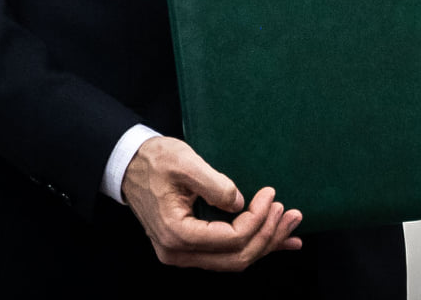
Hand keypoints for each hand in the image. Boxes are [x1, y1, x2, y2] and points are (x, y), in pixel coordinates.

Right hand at [120, 135, 301, 271]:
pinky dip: (254, 245)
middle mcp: (179, 252)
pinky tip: (278, 240)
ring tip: (291, 224)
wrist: (129, 165)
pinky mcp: (191, 245)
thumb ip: (214, 185)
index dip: (258, 219)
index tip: (271, 194)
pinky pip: (226, 253)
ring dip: (265, 242)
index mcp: (177, 233)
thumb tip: (239, 203)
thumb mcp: (185, 163)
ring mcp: (184, 253)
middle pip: (236, 257)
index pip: (231, 239)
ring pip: (234, 259)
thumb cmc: (154, 160)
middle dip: (268, 236)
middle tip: (291, 213)